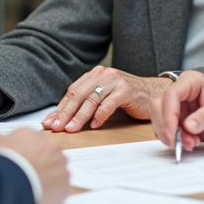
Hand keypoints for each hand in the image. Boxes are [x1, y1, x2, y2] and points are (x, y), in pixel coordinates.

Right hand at [0, 129, 70, 203]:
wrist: (7, 184)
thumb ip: (5, 145)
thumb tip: (5, 149)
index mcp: (30, 134)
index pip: (33, 142)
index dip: (28, 155)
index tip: (23, 164)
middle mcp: (49, 145)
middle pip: (49, 154)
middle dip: (41, 165)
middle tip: (28, 177)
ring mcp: (60, 164)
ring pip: (58, 171)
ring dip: (49, 178)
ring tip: (32, 188)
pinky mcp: (65, 184)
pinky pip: (61, 188)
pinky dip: (53, 194)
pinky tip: (40, 197)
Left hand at [42, 66, 168, 131]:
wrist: (154, 92)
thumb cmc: (127, 97)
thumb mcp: (104, 96)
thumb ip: (87, 103)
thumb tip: (62, 118)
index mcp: (95, 75)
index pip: (72, 92)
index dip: (59, 108)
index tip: (49, 122)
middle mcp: (103, 75)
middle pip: (79, 95)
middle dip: (65, 113)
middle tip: (57, 127)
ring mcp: (115, 81)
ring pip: (92, 99)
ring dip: (80, 116)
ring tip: (72, 128)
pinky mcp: (127, 90)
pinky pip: (110, 103)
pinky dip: (101, 115)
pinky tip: (95, 125)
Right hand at [150, 72, 203, 150]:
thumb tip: (189, 126)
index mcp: (190, 81)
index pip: (171, 95)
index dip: (168, 115)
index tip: (173, 133)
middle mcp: (181, 92)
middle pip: (159, 107)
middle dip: (168, 128)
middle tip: (180, 143)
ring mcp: (178, 106)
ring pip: (161, 121)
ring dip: (172, 136)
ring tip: (191, 143)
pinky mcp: (179, 120)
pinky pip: (168, 131)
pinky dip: (177, 140)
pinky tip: (191, 142)